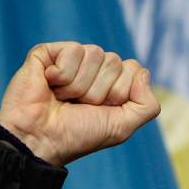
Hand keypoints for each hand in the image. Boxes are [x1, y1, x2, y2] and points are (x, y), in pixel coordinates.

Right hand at [0, 42, 159, 166]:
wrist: (41, 139)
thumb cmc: (78, 135)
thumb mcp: (121, 128)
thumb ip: (147, 106)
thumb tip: (143, 72)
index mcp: (111, 84)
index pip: (133, 69)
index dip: (119, 93)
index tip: (100, 110)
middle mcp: (93, 69)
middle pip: (115, 61)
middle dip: (98, 91)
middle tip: (78, 106)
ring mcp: (71, 59)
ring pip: (95, 53)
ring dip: (79, 85)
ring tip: (63, 98)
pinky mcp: (48, 52)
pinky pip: (73, 50)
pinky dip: (62, 74)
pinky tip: (49, 84)